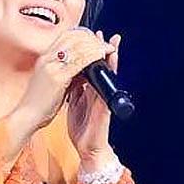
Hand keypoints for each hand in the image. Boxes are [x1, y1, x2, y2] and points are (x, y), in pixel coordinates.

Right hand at [10, 27, 118, 135]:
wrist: (26, 117)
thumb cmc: (39, 103)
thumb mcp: (53, 82)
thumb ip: (68, 73)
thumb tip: (85, 67)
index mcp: (45, 58)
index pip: (67, 36)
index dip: (84, 35)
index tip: (96, 40)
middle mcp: (47, 58)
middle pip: (74, 37)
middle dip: (93, 38)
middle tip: (105, 44)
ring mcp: (52, 66)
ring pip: (79, 47)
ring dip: (96, 46)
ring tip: (108, 49)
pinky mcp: (57, 78)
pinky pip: (79, 62)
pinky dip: (93, 57)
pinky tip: (101, 58)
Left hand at [66, 29, 120, 161]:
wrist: (87, 149)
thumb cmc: (82, 129)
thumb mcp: (75, 105)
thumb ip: (75, 90)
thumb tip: (71, 76)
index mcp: (89, 92)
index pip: (89, 67)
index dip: (89, 52)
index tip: (89, 37)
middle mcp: (97, 93)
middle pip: (101, 68)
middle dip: (101, 51)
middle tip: (102, 35)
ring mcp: (102, 101)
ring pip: (107, 77)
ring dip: (110, 61)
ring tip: (111, 46)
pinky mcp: (105, 110)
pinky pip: (107, 91)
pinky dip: (108, 80)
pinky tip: (109, 69)